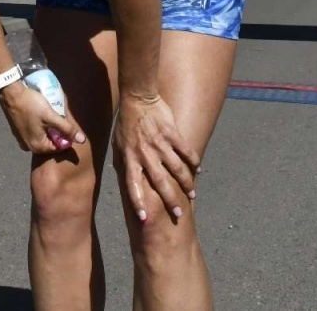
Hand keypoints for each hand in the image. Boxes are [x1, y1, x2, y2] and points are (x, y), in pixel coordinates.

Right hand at [0, 82, 85, 154]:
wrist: (11, 93)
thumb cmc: (31, 105)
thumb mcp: (51, 116)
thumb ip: (67, 129)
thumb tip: (82, 140)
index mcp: (37, 147)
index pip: (59, 147)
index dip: (66, 136)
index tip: (65, 122)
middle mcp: (29, 147)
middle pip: (51, 142)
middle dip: (57, 132)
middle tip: (58, 117)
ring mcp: (23, 139)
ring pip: (43, 137)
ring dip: (49, 128)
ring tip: (50, 115)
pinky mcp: (19, 132)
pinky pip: (35, 132)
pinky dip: (41, 126)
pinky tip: (41, 115)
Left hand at [112, 93, 199, 222]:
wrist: (137, 97)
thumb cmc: (125, 123)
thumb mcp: (118, 144)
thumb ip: (122, 162)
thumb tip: (123, 178)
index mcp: (130, 157)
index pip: (132, 184)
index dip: (138, 201)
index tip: (144, 218)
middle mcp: (145, 152)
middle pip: (159, 181)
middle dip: (169, 200)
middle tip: (178, 214)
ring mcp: (159, 142)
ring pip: (176, 168)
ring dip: (185, 183)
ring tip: (192, 195)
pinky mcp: (171, 132)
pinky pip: (185, 150)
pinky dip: (192, 160)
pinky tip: (198, 170)